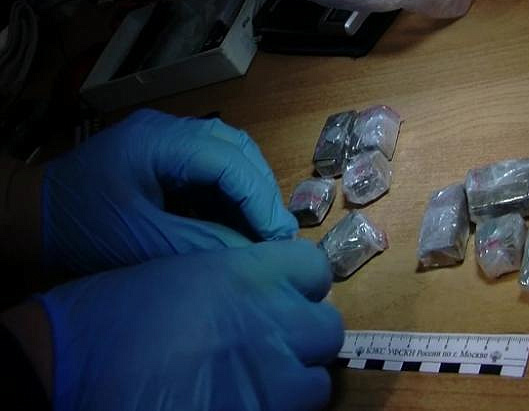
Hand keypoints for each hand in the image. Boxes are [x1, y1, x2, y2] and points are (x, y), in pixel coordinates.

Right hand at [37, 239, 342, 410]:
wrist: (64, 371)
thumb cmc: (109, 317)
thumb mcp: (180, 272)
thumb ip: (237, 282)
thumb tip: (267, 297)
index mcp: (249, 274)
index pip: (314, 269)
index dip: (300, 285)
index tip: (284, 298)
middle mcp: (272, 321)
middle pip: (327, 327)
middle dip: (304, 336)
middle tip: (271, 346)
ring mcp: (271, 378)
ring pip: (316, 382)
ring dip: (293, 381)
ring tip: (256, 384)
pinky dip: (274, 410)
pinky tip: (239, 402)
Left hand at [42, 109, 297, 273]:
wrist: (34, 216)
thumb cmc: (80, 227)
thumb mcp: (141, 241)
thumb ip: (201, 243)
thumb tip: (254, 251)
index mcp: (159, 141)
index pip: (229, 160)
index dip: (260, 198)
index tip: (279, 237)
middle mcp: (169, 131)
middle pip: (237, 149)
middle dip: (261, 191)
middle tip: (277, 233)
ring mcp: (169, 140)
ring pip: (231, 156)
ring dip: (251, 191)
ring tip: (263, 229)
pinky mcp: (168, 157)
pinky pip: (214, 169)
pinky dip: (233, 195)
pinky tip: (239, 222)